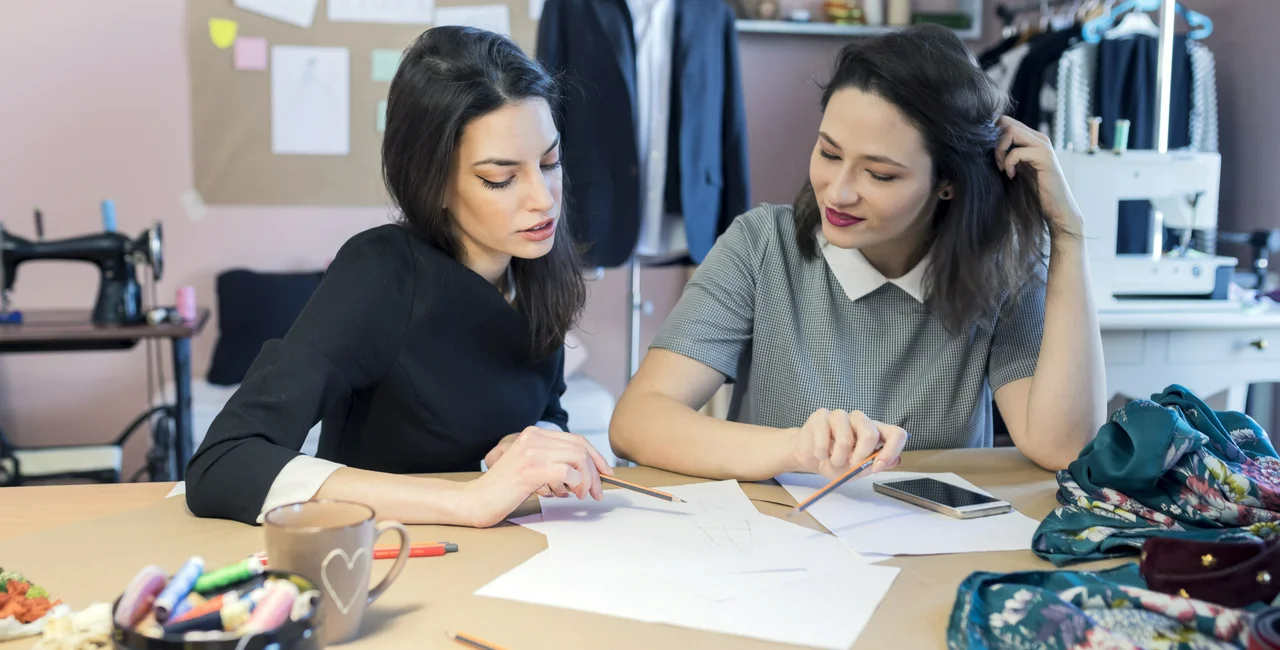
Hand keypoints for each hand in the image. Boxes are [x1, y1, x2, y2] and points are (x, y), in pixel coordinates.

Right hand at [466, 427, 611, 526]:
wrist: (475, 500)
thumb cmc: (504, 489)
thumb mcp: (531, 467)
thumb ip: (553, 462)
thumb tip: (586, 471)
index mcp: (534, 434)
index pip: (576, 440)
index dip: (596, 457)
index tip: (606, 473)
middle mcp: (533, 438)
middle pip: (580, 449)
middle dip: (595, 473)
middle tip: (597, 492)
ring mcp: (531, 452)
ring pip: (577, 459)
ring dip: (586, 480)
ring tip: (580, 495)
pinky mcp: (529, 470)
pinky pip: (566, 473)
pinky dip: (575, 484)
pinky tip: (569, 495)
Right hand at [788, 409, 908, 479]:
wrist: (810, 457)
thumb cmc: (836, 462)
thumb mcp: (858, 470)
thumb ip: (875, 465)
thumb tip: (895, 460)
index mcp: (875, 432)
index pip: (896, 433)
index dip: (892, 449)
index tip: (878, 465)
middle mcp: (860, 420)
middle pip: (870, 434)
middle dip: (860, 456)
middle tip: (850, 465)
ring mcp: (840, 415)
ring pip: (846, 439)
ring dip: (838, 458)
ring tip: (832, 460)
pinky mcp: (821, 415)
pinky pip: (824, 439)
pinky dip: (821, 454)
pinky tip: (820, 453)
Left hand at [994, 115, 1083, 237]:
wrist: (1056, 206)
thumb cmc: (1034, 189)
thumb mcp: (1018, 167)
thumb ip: (1008, 154)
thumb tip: (985, 146)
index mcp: (1032, 138)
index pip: (1007, 121)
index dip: (993, 134)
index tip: (993, 154)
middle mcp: (1039, 137)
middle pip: (1007, 123)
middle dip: (995, 142)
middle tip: (997, 162)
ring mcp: (1043, 145)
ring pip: (1011, 131)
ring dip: (1000, 150)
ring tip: (1003, 167)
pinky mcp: (1044, 157)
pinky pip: (1016, 152)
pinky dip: (1008, 164)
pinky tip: (1011, 175)